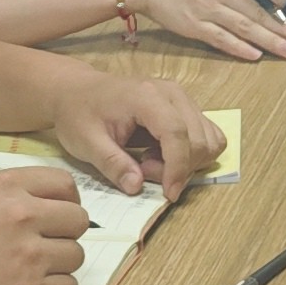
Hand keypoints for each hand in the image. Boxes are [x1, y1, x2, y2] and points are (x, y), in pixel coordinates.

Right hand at [0, 166, 92, 284]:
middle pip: (78, 221)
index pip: (64, 185)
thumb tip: (43, 207)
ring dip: (59, 264)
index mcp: (6, 188)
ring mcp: (29, 256)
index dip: (65, 201)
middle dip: (65, 233)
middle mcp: (23, 216)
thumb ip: (7, 198)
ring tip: (30, 270)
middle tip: (45, 245)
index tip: (57, 214)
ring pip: (76, 256)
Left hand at [44, 63, 223, 192]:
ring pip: (209, 139)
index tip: (168, 194)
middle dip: (178, 168)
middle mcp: (172, 93)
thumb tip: (137, 187)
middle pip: (198, 139)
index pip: (177, 134)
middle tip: (142, 171)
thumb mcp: (86, 142)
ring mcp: (182, 98)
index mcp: (146, 96)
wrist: (77, 90)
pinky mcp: (185, 107)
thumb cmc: (78, 113)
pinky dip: (192, 154)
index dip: (177, 168)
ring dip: (187, 162)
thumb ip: (112, 164)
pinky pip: (207, 135)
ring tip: (151, 162)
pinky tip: (163, 155)